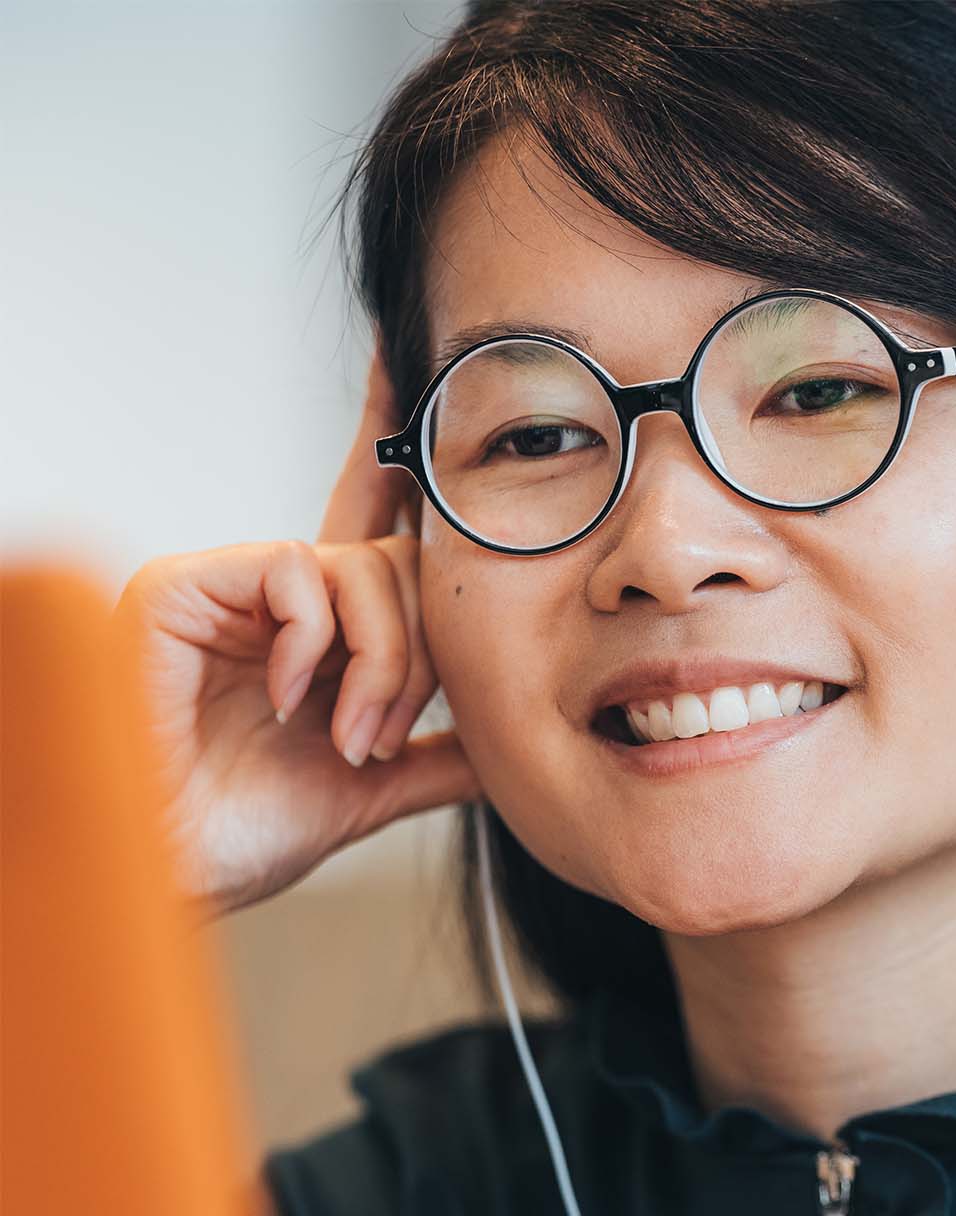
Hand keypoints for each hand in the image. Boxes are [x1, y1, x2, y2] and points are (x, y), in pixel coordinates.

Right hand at [112, 351, 478, 915]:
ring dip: (380, 663)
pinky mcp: (181, 584)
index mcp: (316, 634)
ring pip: (364, 569)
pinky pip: (298, 570)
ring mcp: (225, 586)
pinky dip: (316, 643)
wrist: (167, 870)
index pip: (373, 529)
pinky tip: (291, 699)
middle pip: (402, 563)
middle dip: (418, 655)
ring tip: (348, 737)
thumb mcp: (366, 789)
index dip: (391, 447)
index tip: (411, 363)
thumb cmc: (237, 834)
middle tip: (384, 735)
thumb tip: (506, 748)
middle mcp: (273, 598)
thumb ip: (438, 758)